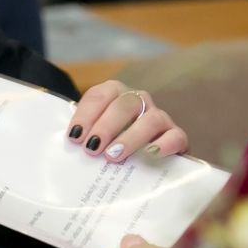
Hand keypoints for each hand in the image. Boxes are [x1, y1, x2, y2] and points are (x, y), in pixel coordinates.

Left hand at [65, 79, 187, 163]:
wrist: (141, 154)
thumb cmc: (109, 141)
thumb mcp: (93, 133)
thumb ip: (84, 133)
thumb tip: (72, 144)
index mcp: (115, 92)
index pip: (100, 95)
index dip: (86, 114)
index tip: (75, 137)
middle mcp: (139, 100)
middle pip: (125, 105)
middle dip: (106, 126)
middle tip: (92, 148)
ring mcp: (159, 116)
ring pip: (150, 119)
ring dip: (131, 137)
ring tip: (114, 155)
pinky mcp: (176, 135)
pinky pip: (175, 136)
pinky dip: (164, 144)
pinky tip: (150, 155)